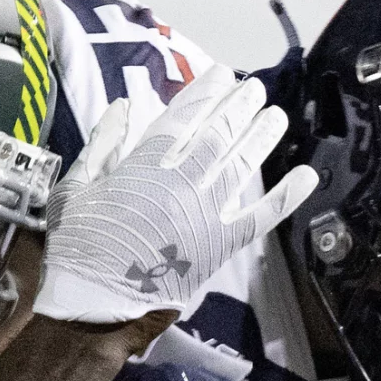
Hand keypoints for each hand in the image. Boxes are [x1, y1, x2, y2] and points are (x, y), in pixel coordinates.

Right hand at [34, 64, 319, 323]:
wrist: (96, 306)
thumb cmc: (77, 248)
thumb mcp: (74, 188)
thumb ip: (101, 145)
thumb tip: (121, 107)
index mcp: (145, 166)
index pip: (183, 116)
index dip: (205, 92)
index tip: (221, 74)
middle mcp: (183, 182)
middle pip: (219, 134)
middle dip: (239, 106)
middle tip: (254, 89)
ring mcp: (206, 213)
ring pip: (242, 164)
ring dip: (263, 137)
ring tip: (276, 116)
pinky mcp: (221, 244)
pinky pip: (260, 215)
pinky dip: (286, 196)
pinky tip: (307, 175)